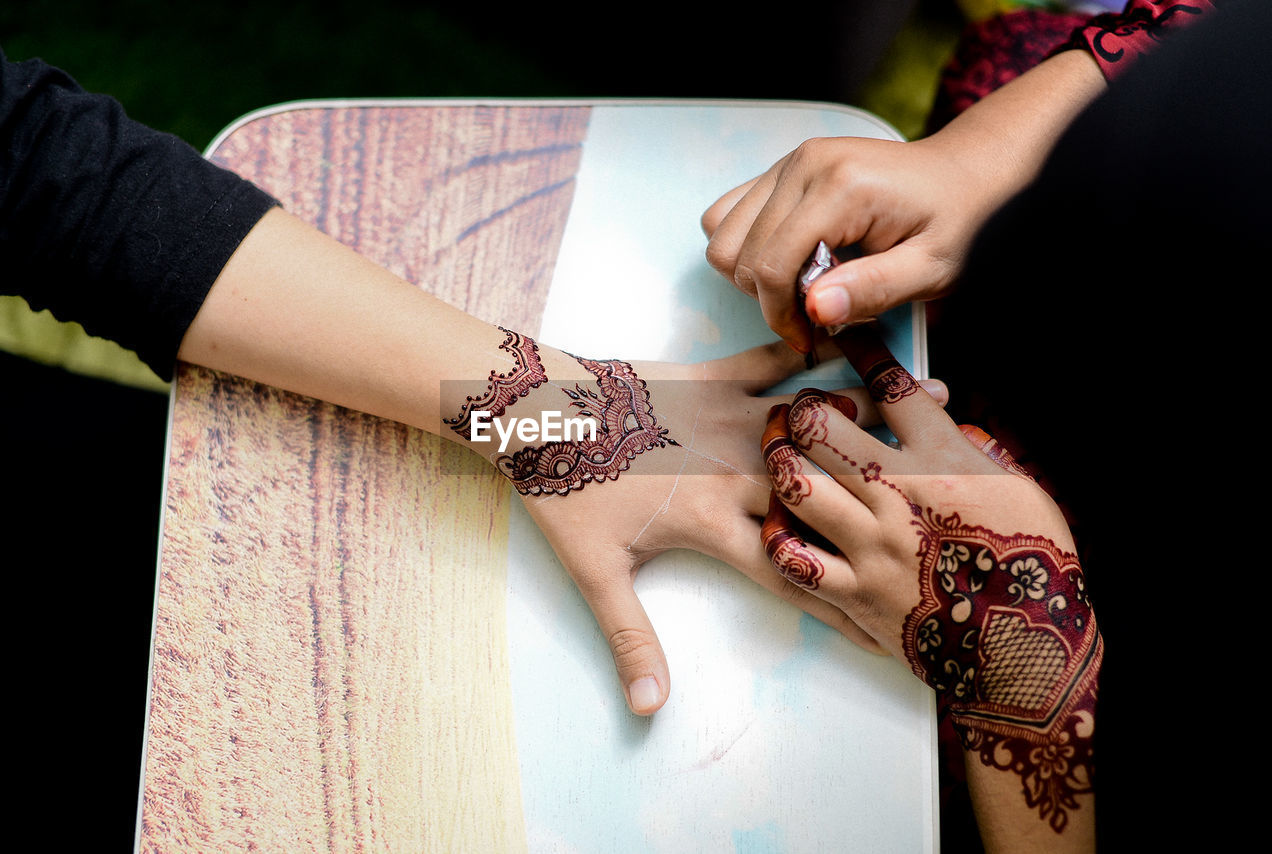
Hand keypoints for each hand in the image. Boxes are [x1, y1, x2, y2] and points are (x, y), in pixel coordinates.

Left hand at [451, 329, 949, 714]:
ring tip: (932, 419)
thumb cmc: (565, 491)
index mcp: (712, 522)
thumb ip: (631, 640)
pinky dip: (814, 350)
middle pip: (821, 496)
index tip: (891, 621)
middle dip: (882, 509)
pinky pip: (774, 361)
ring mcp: (728, 418)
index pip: (791, 572)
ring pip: (813, 425)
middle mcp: (734, 470)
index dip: (842, 601)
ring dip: (869, 427)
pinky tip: (857, 335)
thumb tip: (649, 709)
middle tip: (946, 512)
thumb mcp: (596, 573)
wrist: (533, 412)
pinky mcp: (712, 375)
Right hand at [701, 50, 1106, 353]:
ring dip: (753, 273)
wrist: (969, 174)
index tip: (811, 339)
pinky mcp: (783, 167)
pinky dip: (748, 247)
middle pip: (737, 254)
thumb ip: (873, 289)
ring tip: (803, 285)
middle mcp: (804, 164)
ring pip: (721, 233)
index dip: (781, 317)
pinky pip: (728, 214)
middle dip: (768, 298)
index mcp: (841, 186)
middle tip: (816, 313)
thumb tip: (815, 310)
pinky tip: (793, 260)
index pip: (771, 267)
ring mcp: (790, 161)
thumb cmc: (959, 222)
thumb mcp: (933, 269)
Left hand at [759, 325, 1099, 849]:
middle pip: (822, 429)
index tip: (845, 338)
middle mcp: (899, 495)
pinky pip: (794, 558)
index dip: (864, 354)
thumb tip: (947, 420)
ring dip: (777, 460)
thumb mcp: (1018, 488)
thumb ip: (974, 449)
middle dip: (799, 409)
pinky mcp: (854, 593)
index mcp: (944, 461)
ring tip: (774, 451)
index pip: (893, 388)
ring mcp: (871, 545)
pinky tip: (775, 521)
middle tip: (795, 409)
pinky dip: (778, 536)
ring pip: (797, 485)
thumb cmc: (1031, 563)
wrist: (1026, 648)